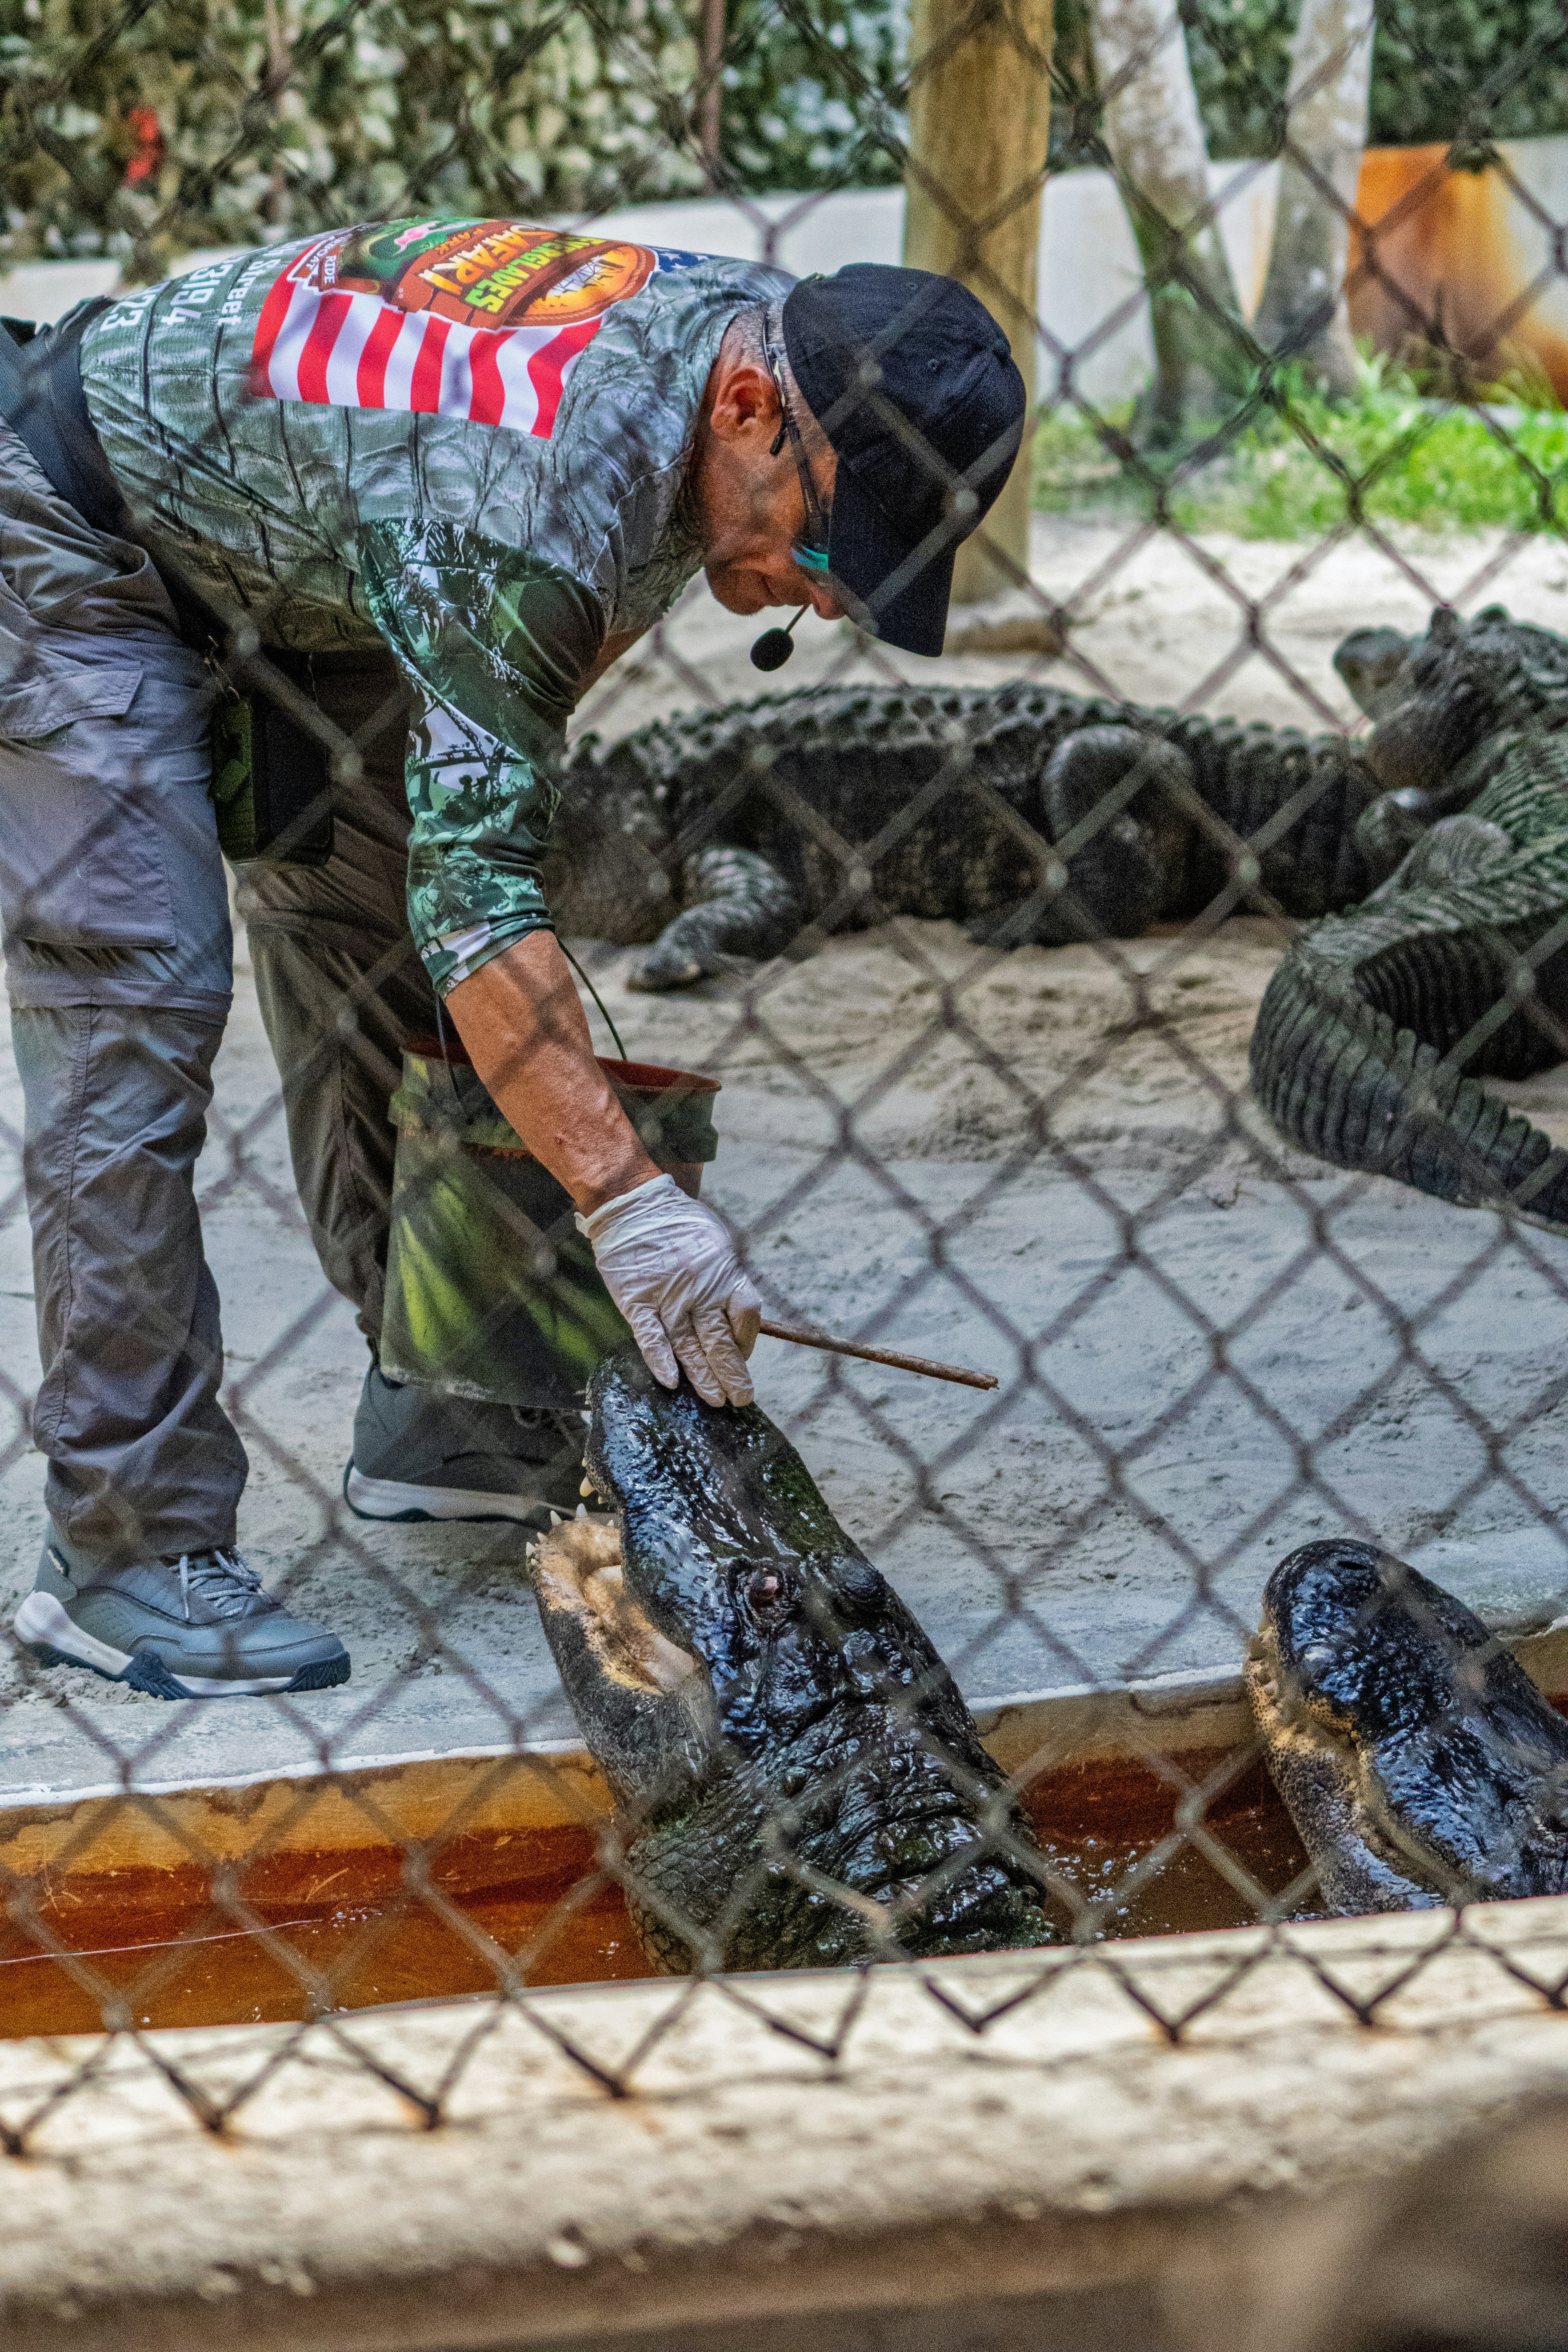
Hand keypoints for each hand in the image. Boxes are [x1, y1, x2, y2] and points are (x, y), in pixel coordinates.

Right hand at [577, 1174, 761, 1407]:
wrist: (634, 1203)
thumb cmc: (679, 1225)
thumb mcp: (717, 1244)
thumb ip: (728, 1279)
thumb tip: (738, 1317)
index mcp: (723, 1271)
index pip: (747, 1314)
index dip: (748, 1340)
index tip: (743, 1354)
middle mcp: (699, 1287)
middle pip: (720, 1340)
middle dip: (733, 1374)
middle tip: (741, 1398)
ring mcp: (667, 1295)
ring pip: (688, 1346)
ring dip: (703, 1376)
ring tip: (715, 1400)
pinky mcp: (637, 1300)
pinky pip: (651, 1336)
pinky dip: (661, 1360)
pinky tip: (671, 1382)